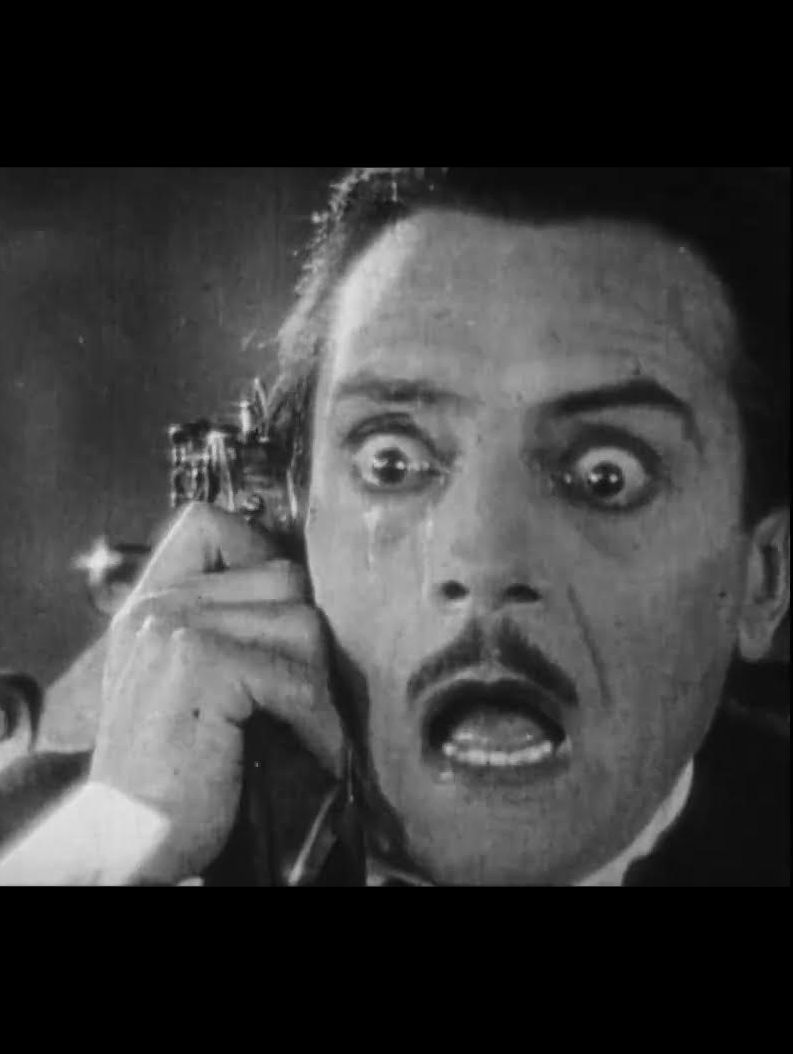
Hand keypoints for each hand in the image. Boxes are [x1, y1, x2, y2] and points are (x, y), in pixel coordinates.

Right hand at [90, 503, 343, 883]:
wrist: (128, 838)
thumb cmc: (170, 767)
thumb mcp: (178, 678)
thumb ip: (218, 622)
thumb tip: (300, 586)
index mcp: (148, 600)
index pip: (208, 522)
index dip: (258, 554)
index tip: (276, 617)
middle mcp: (158, 604)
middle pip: (285, 578)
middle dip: (305, 642)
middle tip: (297, 695)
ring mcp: (176, 628)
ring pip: (304, 624)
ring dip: (317, 685)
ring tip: (300, 725)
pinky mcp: (202, 666)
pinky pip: (301, 679)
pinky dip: (319, 725)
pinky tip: (310, 751)